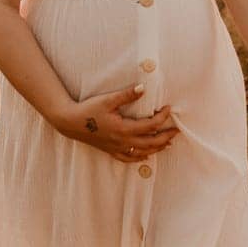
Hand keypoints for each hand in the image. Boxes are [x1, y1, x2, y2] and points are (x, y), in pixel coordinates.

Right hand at [51, 83, 178, 162]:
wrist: (70, 122)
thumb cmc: (88, 109)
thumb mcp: (108, 100)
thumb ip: (127, 95)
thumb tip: (143, 88)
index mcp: (123, 128)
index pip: (150, 126)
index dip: (162, 117)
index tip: (168, 108)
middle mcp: (122, 142)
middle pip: (151, 142)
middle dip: (166, 137)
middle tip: (177, 131)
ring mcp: (117, 148)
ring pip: (142, 152)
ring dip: (157, 148)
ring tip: (167, 143)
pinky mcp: (111, 151)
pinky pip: (128, 159)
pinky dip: (140, 158)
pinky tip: (146, 155)